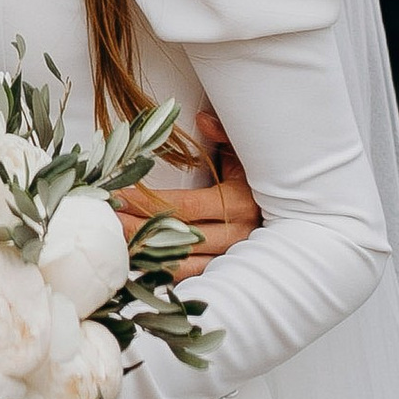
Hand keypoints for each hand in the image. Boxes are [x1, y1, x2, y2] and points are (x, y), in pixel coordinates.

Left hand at [115, 106, 258, 280]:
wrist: (294, 216)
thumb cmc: (259, 178)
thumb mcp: (246, 152)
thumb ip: (225, 134)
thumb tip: (202, 120)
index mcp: (237, 204)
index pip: (183, 207)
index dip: (148, 203)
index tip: (119, 194)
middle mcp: (234, 236)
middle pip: (175, 238)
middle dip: (137, 229)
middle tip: (104, 220)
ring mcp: (229, 259)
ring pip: (179, 264)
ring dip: (144, 255)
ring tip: (112, 244)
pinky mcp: (224, 273)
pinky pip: (188, 278)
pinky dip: (160, 272)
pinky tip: (135, 264)